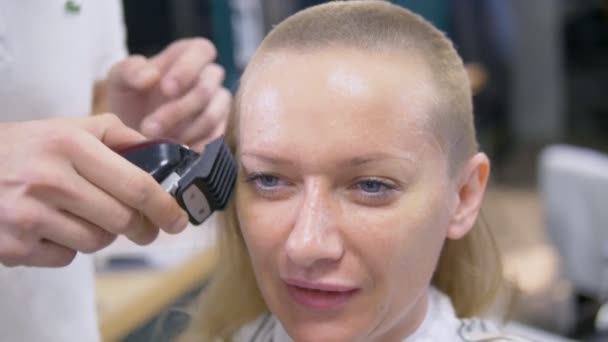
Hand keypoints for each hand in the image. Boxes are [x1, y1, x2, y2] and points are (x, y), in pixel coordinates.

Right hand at [0, 114, 188, 266]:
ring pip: (97, 242)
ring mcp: (29, 216)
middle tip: (145, 228)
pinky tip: (51, 227)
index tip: (178, 219)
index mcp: (69, 145)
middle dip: (142, 228)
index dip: (165, 207)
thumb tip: (161, 149)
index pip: (136, 185)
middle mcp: (49, 179)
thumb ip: (115, 134)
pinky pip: (66, 258)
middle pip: (122, 220)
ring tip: (82, 215)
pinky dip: (67, 247)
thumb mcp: (66, 129)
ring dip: (101, 234)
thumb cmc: (23, 149)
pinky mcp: (14, 246)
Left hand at [106, 38, 230, 151]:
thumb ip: (130, 70)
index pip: (202, 51)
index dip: (187, 69)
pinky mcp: (219, 131)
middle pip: (206, 88)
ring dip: (183, 131)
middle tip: (149, 128)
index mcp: (189, 54)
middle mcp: (210, 77)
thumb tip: (151, 76)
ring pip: (212, 116)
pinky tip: (173, 153)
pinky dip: (192, 147)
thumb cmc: (131, 98)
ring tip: (158, 143)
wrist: (133, 132)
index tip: (165, 89)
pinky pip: (213, 139)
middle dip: (178, 110)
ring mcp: (218, 105)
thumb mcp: (120, 79)